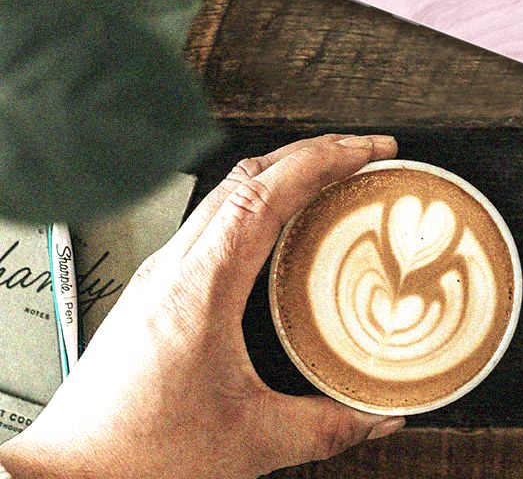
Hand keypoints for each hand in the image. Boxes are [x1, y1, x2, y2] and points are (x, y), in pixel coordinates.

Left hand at [0, 134, 403, 478]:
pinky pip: (214, 219)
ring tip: (329, 177)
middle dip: (312, 152)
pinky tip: (280, 226)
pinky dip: (258, 201)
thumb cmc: (137, 455)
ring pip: (227, 191)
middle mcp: (176, 265)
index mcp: (201, 284)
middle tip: (362, 153)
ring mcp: (161, 270)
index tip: (366, 150)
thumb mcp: (250, 441)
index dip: (323, 160)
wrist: (69, 476)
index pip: (267, 192)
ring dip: (283, 172)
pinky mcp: (155, 287)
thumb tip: (379, 416)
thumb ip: (326, 427)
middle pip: (249, 174)